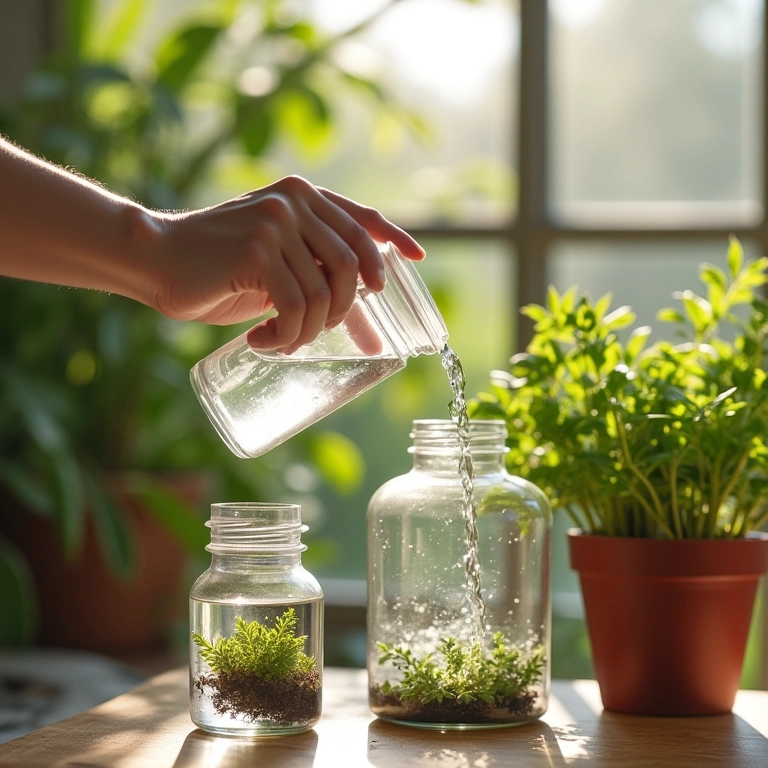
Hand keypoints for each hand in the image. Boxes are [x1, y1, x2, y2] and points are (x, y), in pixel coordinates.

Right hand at [148, 175, 423, 351]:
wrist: (156, 261)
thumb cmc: (217, 271)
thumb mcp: (278, 271)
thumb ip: (318, 282)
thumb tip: (374, 339)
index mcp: (302, 197)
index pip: (362, 217)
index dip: (393, 239)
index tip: (418, 258)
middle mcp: (294, 202)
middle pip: (354, 265)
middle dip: (346, 309)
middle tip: (319, 331)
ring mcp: (276, 223)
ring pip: (326, 293)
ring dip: (309, 332)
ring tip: (284, 341)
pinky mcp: (257, 252)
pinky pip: (298, 307)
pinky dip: (288, 337)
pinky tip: (262, 342)